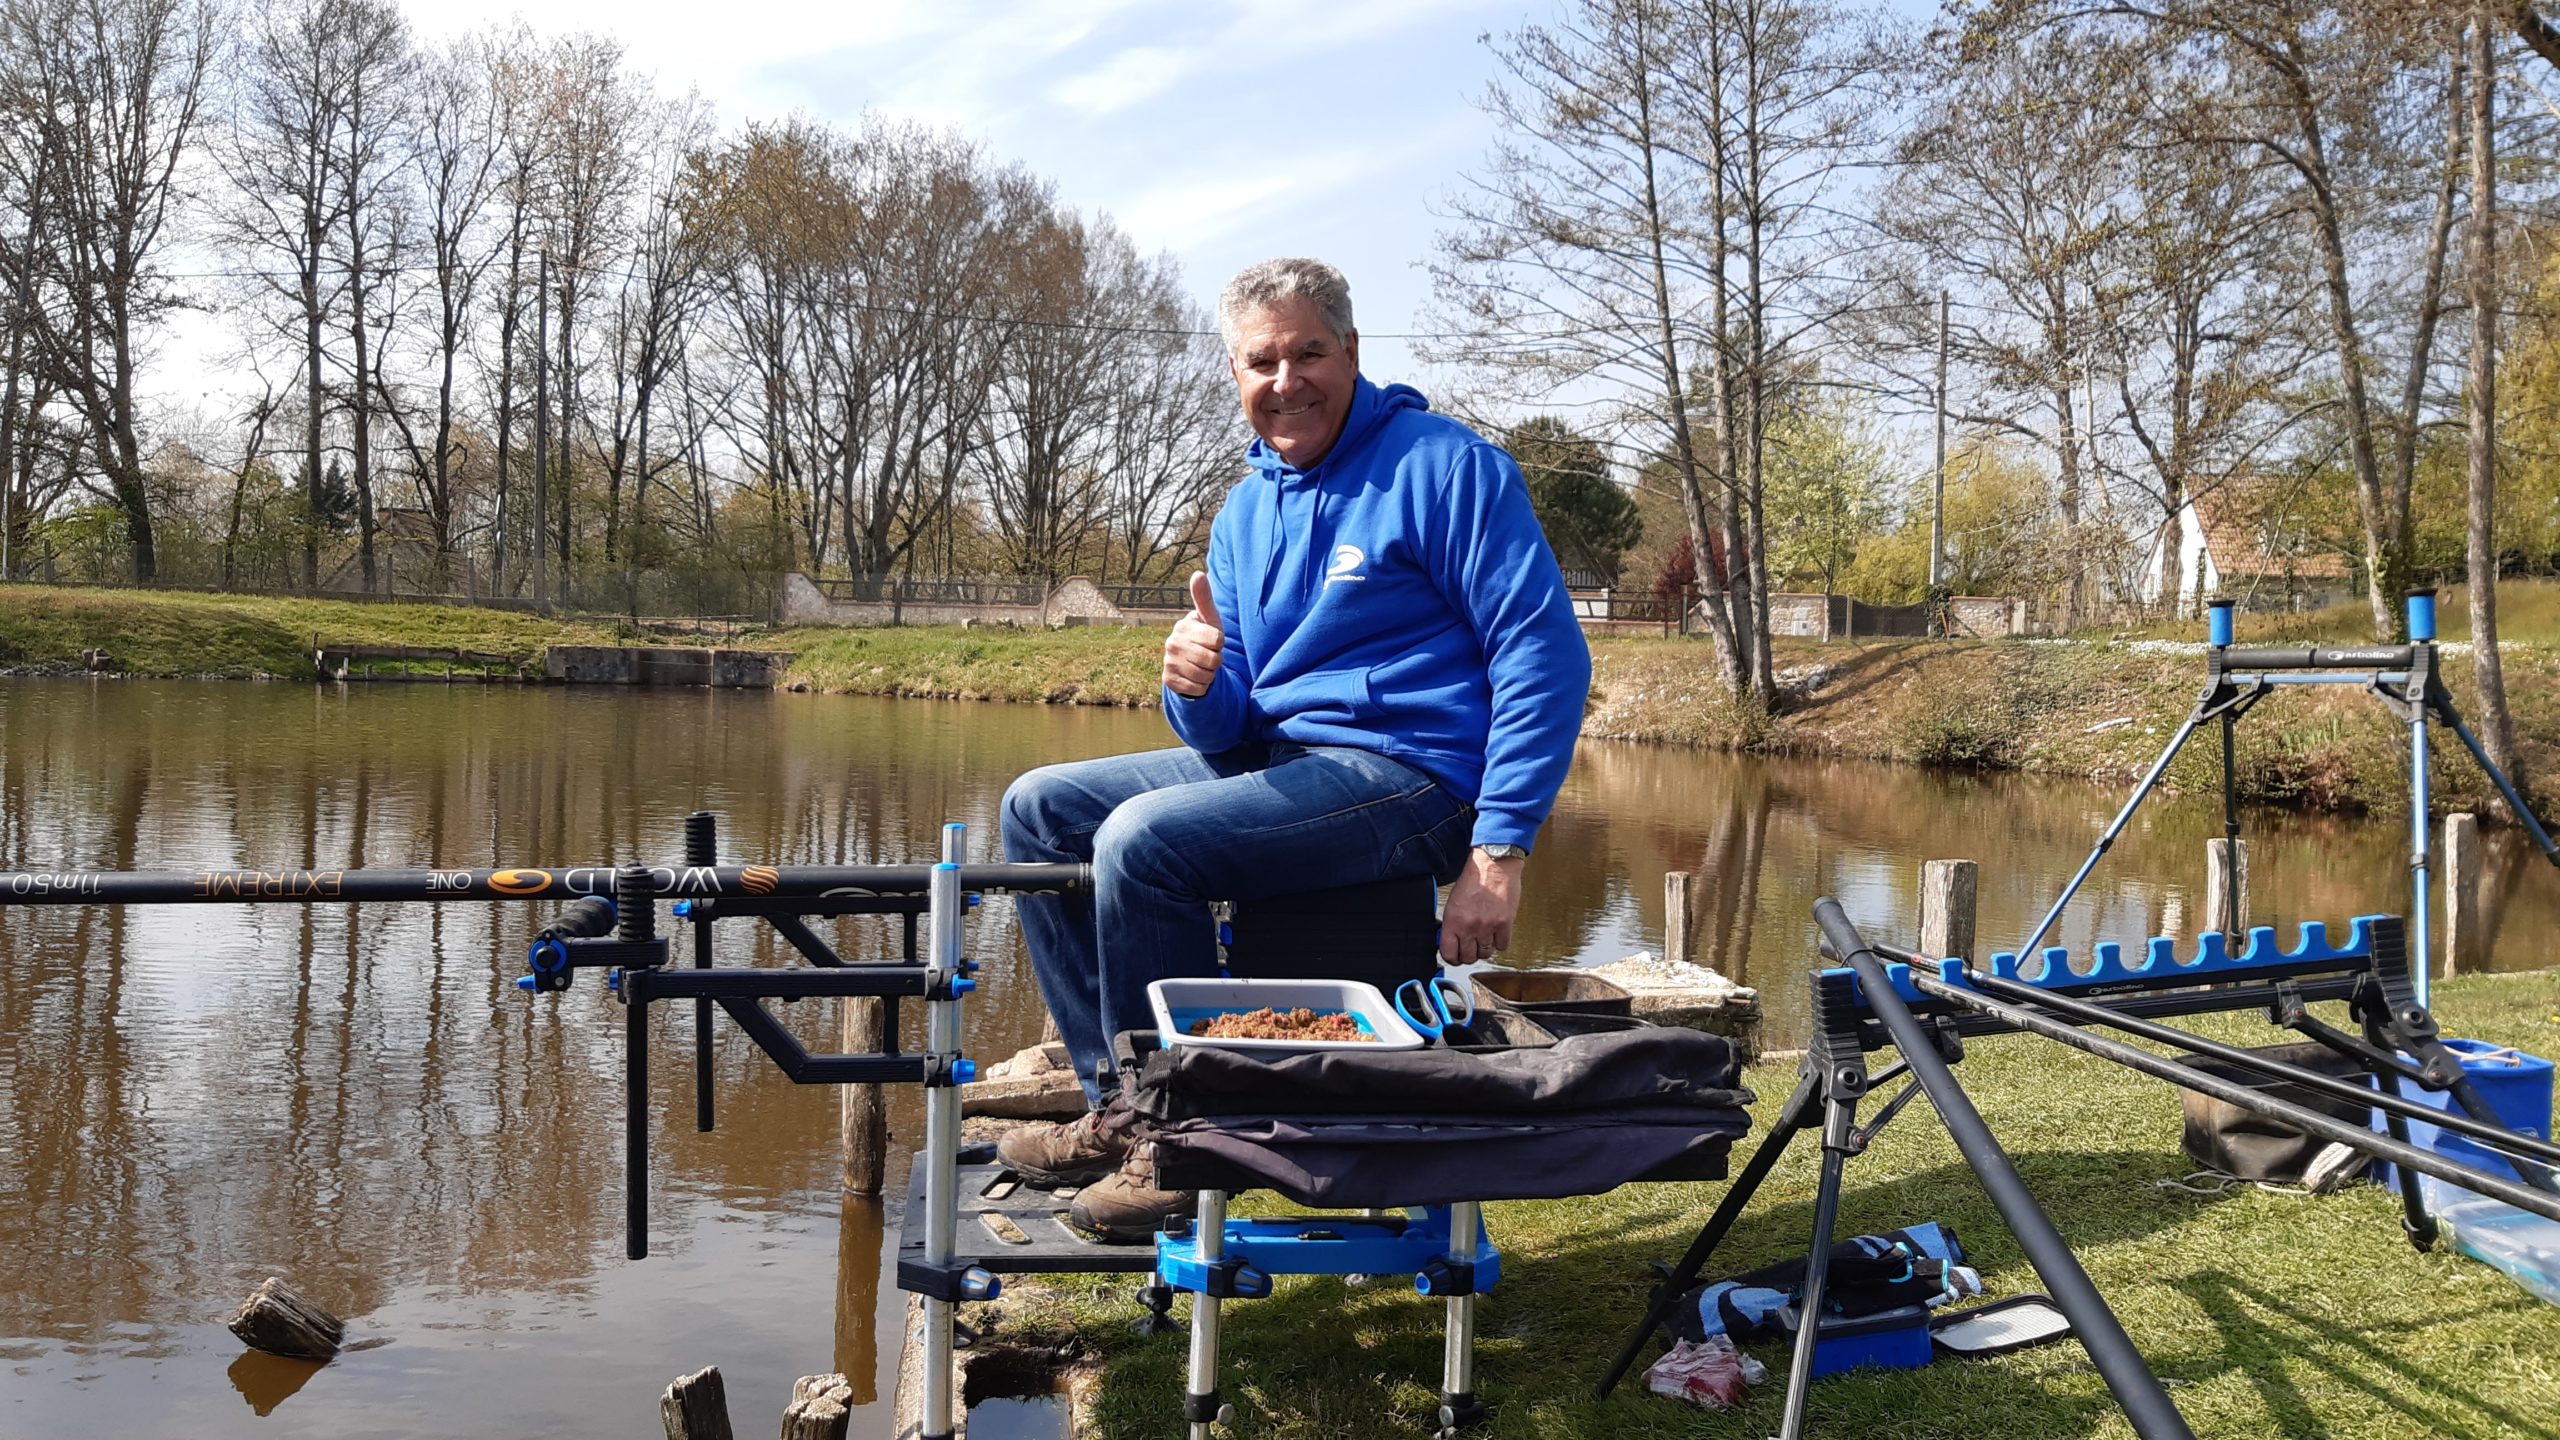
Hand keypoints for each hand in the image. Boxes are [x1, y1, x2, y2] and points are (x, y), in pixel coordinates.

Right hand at [1162, 570, 1222, 698]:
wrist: (1189, 663)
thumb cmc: (1204, 637)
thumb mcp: (1208, 618)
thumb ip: (1204, 598)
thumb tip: (1197, 574)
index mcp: (1183, 626)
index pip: (1217, 640)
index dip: (1220, 643)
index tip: (1213, 641)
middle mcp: (1172, 643)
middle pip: (1213, 660)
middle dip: (1216, 661)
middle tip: (1209, 656)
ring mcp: (1168, 662)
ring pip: (1206, 676)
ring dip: (1210, 675)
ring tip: (1203, 667)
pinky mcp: (1168, 680)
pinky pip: (1197, 689)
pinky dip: (1201, 687)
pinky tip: (1195, 678)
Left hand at [1440, 848, 1523, 965]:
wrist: (1493, 865)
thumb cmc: (1474, 879)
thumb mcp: (1453, 902)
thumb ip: (1451, 924)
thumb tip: (1451, 940)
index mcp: (1453, 921)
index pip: (1448, 953)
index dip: (1451, 958)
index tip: (1454, 956)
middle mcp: (1470, 926)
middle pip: (1468, 957)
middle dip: (1468, 955)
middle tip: (1470, 947)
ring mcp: (1488, 927)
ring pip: (1485, 954)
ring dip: (1484, 949)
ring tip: (1483, 939)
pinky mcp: (1505, 924)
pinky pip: (1502, 946)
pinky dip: (1499, 942)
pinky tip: (1496, 933)